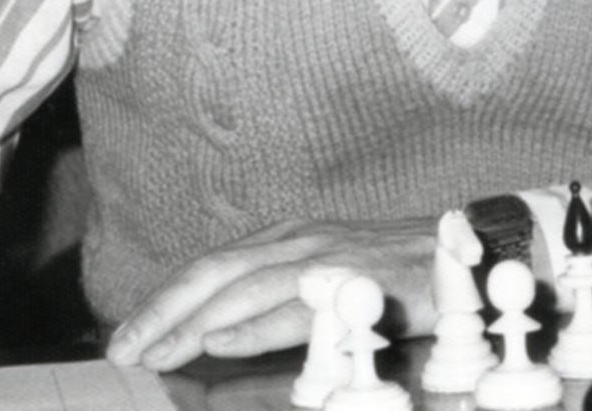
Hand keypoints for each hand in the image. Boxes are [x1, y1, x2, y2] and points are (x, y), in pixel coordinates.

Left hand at [105, 215, 438, 370]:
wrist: (467, 250)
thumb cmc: (396, 271)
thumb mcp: (328, 271)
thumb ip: (278, 297)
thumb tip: (221, 332)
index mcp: (289, 235)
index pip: (212, 266)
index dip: (167, 300)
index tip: (132, 333)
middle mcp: (300, 240)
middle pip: (215, 273)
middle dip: (164, 311)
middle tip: (125, 349)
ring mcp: (327, 259)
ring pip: (243, 288)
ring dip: (194, 324)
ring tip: (158, 355)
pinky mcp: (355, 283)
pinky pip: (295, 307)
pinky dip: (254, 327)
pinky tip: (221, 345)